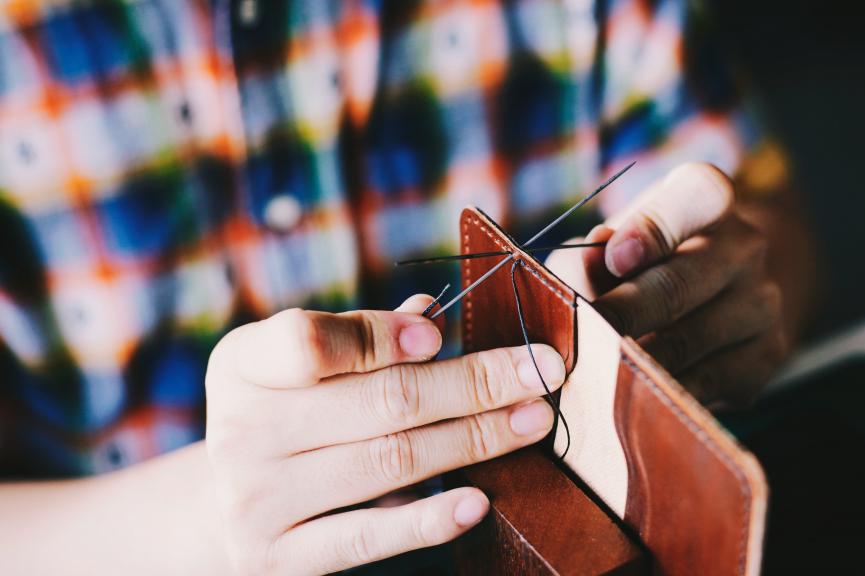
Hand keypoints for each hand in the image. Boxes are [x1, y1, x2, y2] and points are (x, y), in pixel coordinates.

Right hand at [204, 296, 564, 574]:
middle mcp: (240, 432)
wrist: (227, 506)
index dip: (381, 337)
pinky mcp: (278, 558)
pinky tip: (479, 500)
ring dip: (475, 439)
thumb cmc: (287, 415)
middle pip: (377, 401)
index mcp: (244, 366)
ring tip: (533, 421)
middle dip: (472, 384)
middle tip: (540, 372)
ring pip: (388, 461)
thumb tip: (433, 315)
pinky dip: (429, 519)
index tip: (442, 336)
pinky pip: (367, 538)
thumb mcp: (305, 367)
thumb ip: (365, 338)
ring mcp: (255, 500)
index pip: (310, 342)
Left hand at [547, 163, 787, 406]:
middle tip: (585, 338)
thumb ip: (588, 257)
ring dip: (636, 361)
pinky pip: (705, 383)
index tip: (614, 258)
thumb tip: (581, 280)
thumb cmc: (640, 262)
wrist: (710, 298)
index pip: (697, 195)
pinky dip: (662, 394)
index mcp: (708, 199)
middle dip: (624, 315)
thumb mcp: (610, 243)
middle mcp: (746, 245)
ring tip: (596, 371)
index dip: (653, 228)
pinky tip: (632, 394)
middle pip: (679, 283)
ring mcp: (762, 302)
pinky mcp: (766, 356)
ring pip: (689, 341)